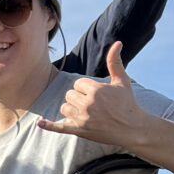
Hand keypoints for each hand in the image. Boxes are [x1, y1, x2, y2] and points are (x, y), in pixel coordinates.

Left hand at [38, 42, 155, 151]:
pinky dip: (49, 125)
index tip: (98, 95)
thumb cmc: (127, 104)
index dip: (86, 89)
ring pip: (64, 107)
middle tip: (94, 105)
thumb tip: (117, 42)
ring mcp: (82, 118)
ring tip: (86, 113)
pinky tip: (40, 123)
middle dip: (79, 98)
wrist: (132, 129)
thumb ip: (115, 62)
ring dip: (71, 109)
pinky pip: (59, 127)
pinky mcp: (79, 131)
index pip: (78, 84)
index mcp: (96, 90)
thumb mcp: (122, 81)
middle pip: (69, 95)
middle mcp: (88, 104)